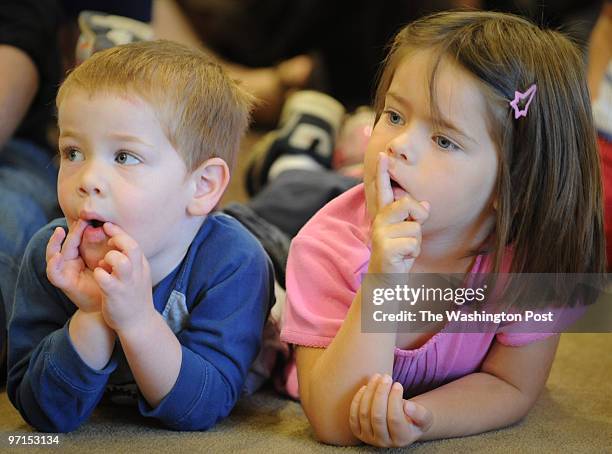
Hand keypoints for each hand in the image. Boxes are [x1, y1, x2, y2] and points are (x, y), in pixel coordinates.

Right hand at [46, 220, 103, 310]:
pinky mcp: (63, 284)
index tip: (90, 219)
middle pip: (67, 244)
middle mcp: (69, 264)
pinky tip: (58, 256)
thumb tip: (111, 228)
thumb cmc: (109, 283)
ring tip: (59, 231)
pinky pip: (54, 273)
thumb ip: (106, 248)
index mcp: (79, 258)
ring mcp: (65, 273)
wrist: (107, 305)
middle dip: (72, 232)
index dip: (80, 229)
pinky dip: (53, 264)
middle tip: (81, 221)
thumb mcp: (109, 263)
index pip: (77, 240)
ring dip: (54, 243)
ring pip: (54, 255)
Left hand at [93, 222, 154, 332]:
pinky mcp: (115, 294)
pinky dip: (99, 273)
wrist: (139, 323)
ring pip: (120, 261)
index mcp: (141, 266)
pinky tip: (98, 276)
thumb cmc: (135, 298)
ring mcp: (127, 283)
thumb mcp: (139, 276)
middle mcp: (137, 272)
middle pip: (131, 247)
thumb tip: (118, 245)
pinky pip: (104, 278)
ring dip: (110, 257)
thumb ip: (131, 261)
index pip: (133, 243)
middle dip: (117, 238)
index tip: (107, 226)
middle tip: (107, 239)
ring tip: (104, 264)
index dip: (119, 232)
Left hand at [349, 374, 432, 447]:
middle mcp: (383, 442)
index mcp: (401, 439)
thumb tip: (406, 406)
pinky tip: (366, 387)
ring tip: (377, 377)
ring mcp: (369, 438)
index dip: (395, 399)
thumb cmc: (414, 418)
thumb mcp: (424, 417)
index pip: (394, 418)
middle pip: (377, 416)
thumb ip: (420, 413)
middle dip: (381, 393)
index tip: (398, 384)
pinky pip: (354, 415)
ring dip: (370, 392)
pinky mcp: (357, 432)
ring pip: (364, 413)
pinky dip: (358, 399)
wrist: (400, 424)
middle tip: (386, 377)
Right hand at [368, 153, 429, 273]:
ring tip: (404, 251)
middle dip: (418, 218)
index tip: (383, 154)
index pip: (383, 190)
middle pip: (408, 203)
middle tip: (410, 236)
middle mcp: (379, 221)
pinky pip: (413, 243)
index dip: (383, 172)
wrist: (386, 283)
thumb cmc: (399, 257)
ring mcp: (380, 234)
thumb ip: (413, 217)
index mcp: (384, 216)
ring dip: (416, 242)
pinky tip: (403, 259)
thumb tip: (425, 205)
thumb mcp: (408, 234)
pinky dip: (413, 253)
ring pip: (415, 227)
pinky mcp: (385, 248)